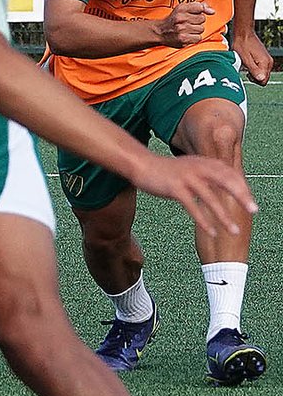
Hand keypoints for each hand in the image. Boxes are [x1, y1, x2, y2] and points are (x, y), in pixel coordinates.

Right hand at [130, 152, 256, 237]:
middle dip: (242, 197)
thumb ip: (205, 172)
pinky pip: (193, 207)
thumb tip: (220, 183)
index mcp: (204, 163)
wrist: (142, 164)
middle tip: (253, 210)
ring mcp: (187, 178)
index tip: (250, 200)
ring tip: (233, 230)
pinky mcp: (175, 189)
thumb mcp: (189, 167)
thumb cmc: (166, 170)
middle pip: (226, 182)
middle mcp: (199, 168)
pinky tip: (211, 231)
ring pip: (211, 198)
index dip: (243, 186)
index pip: (230, 173)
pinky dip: (204, 220)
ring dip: (224, 216)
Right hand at [157, 1, 213, 46]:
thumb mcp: (184, 8)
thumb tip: (212, 12)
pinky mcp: (183, 40)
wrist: (160, 32)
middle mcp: (180, 18)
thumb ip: (199, 6)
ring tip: (188, 29)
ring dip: (196, 30)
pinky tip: (188, 35)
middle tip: (188, 23)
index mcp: (181, 8)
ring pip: (201, 29)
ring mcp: (181, 30)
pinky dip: (194, 38)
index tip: (193, 14)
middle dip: (197, 21)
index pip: (200, 7)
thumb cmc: (173, 20)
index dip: (199, 11)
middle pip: (202, 19)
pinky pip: (198, 38)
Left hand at [233, 29, 273, 85]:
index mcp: (265, 63)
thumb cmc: (242, 45)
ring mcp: (267, 60)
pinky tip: (248, 64)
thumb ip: (254, 70)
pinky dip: (254, 68)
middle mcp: (269, 62)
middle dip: (254, 77)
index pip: (263, 81)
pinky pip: (261, 68)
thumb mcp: (245, 60)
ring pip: (262, 74)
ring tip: (247, 66)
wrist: (243, 34)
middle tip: (246, 70)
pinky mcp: (264, 58)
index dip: (254, 80)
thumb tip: (261, 79)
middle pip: (264, 78)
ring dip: (254, 73)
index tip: (247, 74)